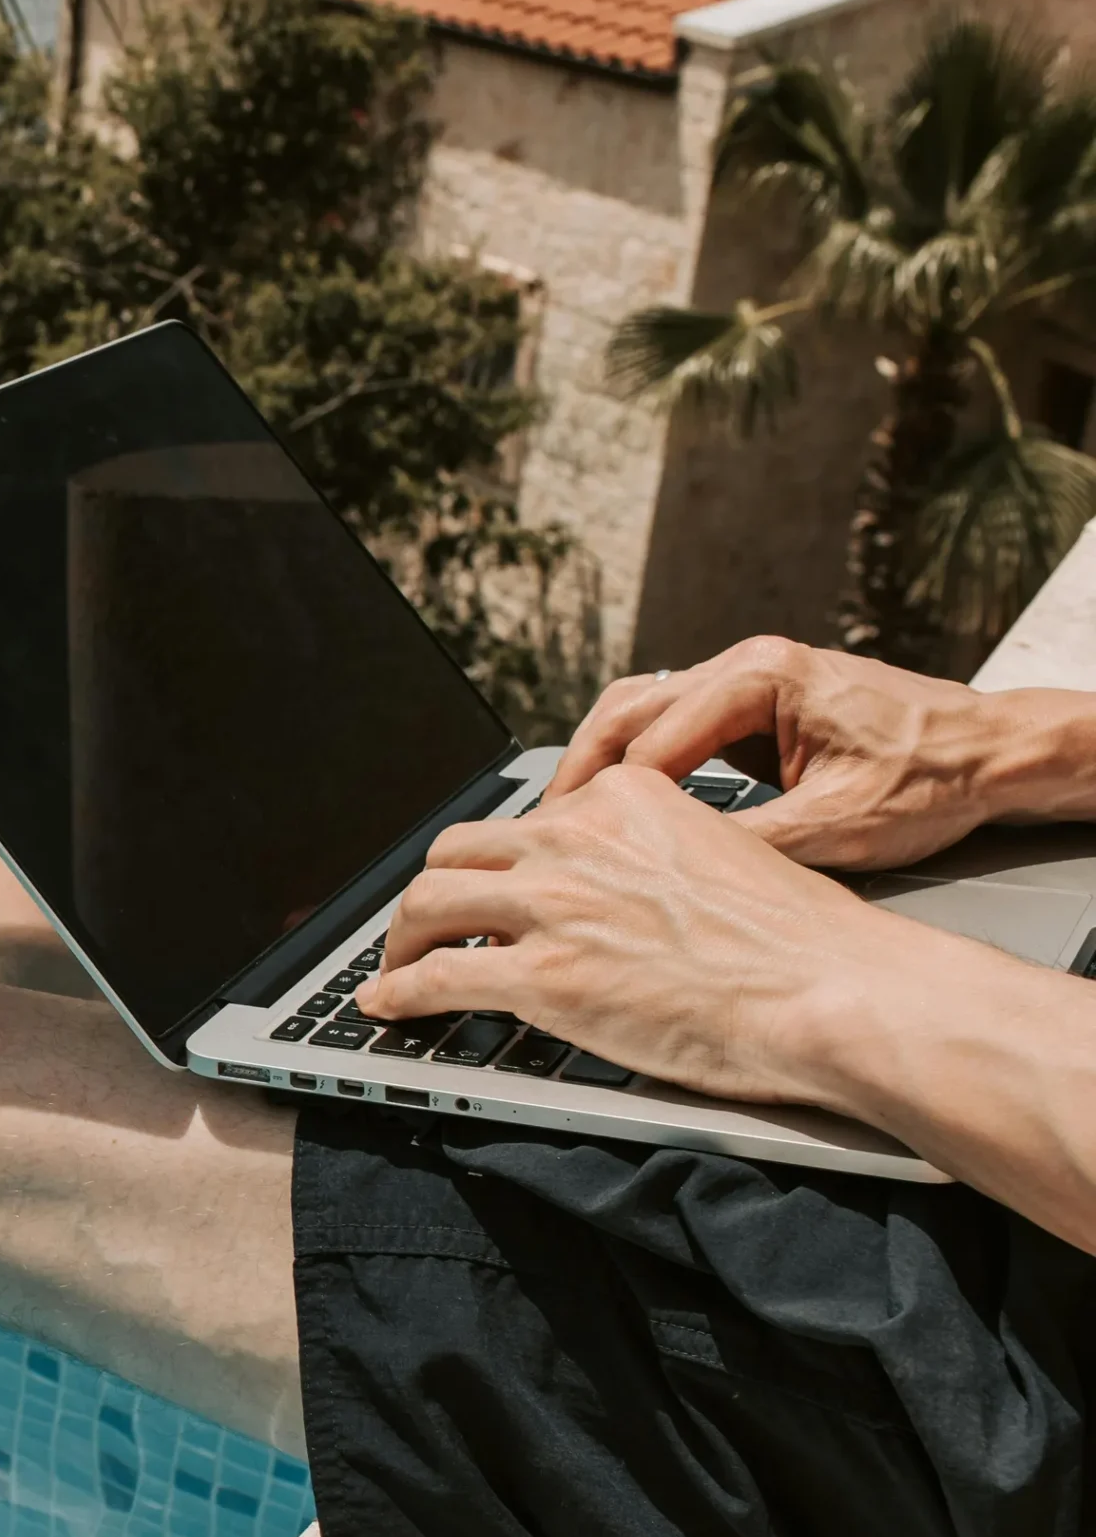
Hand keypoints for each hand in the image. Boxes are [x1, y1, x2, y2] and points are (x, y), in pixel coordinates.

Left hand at [360, 766, 920, 1105]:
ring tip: (396, 967)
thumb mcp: (719, 852)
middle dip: (433, 891)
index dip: (498, 862)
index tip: (486, 886)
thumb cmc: (804, 942)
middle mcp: (576, 838)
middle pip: (458, 851)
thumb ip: (650, 855)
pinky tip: (386, 1008)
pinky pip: (435, 978)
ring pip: (428, 904)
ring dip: (401, 940)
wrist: (836, 991)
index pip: (527, 821)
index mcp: (623, 800)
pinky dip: (397, 993)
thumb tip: (614, 890)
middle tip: (425, 925)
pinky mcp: (542, 976)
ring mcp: (553, 904)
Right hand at [547, 636, 1075, 870]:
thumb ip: (742, 842)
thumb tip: (667, 872)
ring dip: (601, 763)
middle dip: (579, 771)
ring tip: (567, 818)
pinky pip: (675, 724)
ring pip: (641, 710)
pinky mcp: (756, 702)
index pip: (651, 742)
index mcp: (761, 676)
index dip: (603, 801)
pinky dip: (638, 761)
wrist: (995, 753)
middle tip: (540, 829)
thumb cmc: (933, 779)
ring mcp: (750, 678)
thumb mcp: (834, 827)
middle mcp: (747, 664)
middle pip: (625, 709)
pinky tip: (619, 805)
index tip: (568, 847)